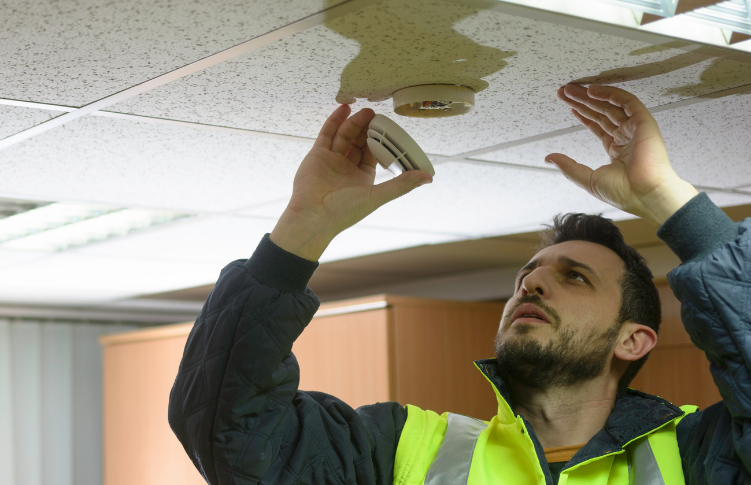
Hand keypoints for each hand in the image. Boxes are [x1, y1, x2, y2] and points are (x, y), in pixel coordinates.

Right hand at [270, 104, 432, 260]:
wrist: (312, 216)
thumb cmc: (343, 212)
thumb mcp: (377, 196)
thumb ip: (401, 185)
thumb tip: (428, 177)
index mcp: (362, 178)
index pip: (373, 153)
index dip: (381, 140)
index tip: (388, 128)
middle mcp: (346, 168)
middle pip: (359, 142)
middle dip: (368, 128)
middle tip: (376, 116)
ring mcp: (331, 160)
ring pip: (344, 136)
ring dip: (354, 122)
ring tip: (365, 111)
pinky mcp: (317, 155)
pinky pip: (327, 134)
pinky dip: (335, 120)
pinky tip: (344, 109)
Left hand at [546, 84, 697, 225]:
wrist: (644, 194)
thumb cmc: (623, 193)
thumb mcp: (587, 178)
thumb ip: (568, 166)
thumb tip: (549, 158)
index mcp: (617, 150)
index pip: (598, 126)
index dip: (583, 114)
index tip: (568, 106)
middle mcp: (626, 137)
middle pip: (601, 112)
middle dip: (581, 101)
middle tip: (564, 92)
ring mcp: (635, 129)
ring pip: (611, 105)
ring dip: (591, 96)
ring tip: (571, 89)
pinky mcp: (644, 122)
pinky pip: (627, 102)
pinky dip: (610, 94)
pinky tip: (592, 91)